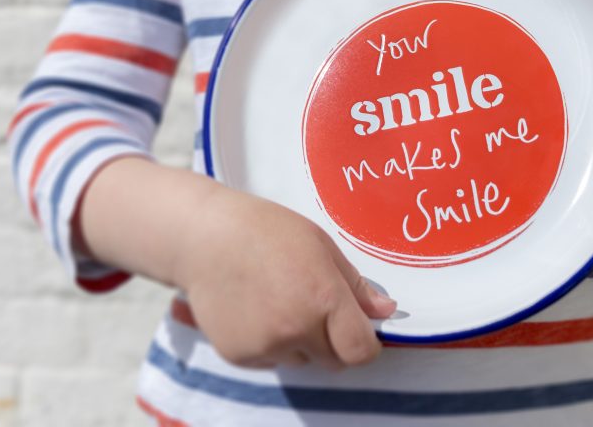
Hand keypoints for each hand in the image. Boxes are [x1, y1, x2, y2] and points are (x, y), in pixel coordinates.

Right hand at [173, 186, 396, 369]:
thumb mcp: (321, 245)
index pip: (360, 350)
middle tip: (315, 305)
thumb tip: (386, 312)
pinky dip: (270, 343)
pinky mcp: (240, 356)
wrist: (206, 237)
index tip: (361, 329)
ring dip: (300, 341)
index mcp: (323, 297)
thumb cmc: (268, 231)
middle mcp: (297, 328)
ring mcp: (266, 346)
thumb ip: (355, 285)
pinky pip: (270, 360)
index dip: (366, 343)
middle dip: (334, 342)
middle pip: (335, 361)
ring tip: (278, 299)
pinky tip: (256, 308)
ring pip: (302, 360)